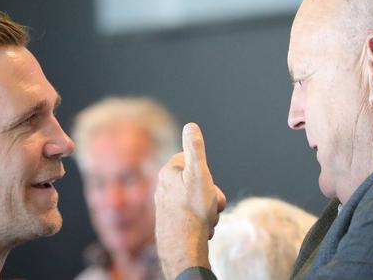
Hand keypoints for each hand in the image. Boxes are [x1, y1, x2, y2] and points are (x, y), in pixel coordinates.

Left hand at [154, 123, 225, 279]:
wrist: (183, 246)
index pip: (192, 161)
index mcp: (168, 172)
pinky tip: (200, 231)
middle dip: (210, 195)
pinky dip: (200, 223)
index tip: (206, 183)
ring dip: (208, 211)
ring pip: (197, 202)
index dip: (205, 172)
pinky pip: (192, 218)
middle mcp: (163, 187)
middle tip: (210, 205)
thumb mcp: (199, 173)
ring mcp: (166, 206)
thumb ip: (195, 149)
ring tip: (206, 220)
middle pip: (197, 183)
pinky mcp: (170, 222)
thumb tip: (191, 126)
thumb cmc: (192, 209)